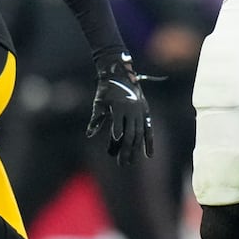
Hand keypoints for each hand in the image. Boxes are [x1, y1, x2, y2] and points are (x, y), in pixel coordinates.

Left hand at [86, 51, 154, 165]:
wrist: (121, 74)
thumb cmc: (106, 90)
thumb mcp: (99, 103)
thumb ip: (96, 119)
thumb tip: (89, 135)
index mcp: (119, 106)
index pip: (118, 125)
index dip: (115, 138)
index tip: (111, 152)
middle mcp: (132, 110)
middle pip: (130, 134)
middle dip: (126, 150)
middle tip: (122, 164)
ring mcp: (140, 112)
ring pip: (139, 134)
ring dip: (135, 149)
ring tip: (130, 162)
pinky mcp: (146, 113)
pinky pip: (149, 130)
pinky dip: (149, 142)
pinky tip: (149, 155)